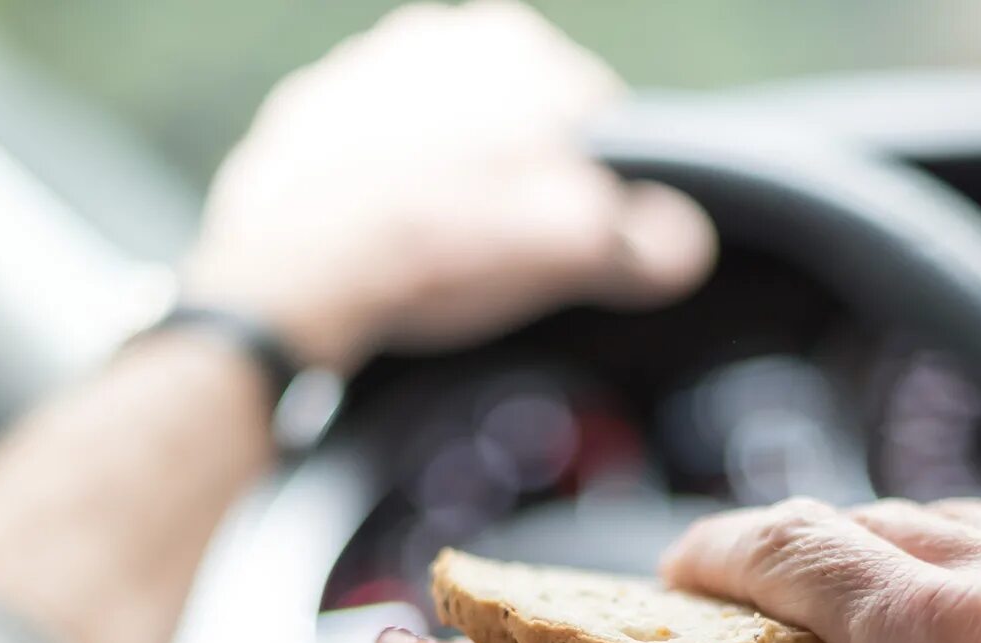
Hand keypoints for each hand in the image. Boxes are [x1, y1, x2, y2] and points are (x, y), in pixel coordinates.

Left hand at [183, 1, 715, 371]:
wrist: (298, 269)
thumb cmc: (440, 245)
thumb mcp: (574, 249)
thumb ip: (644, 241)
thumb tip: (682, 244)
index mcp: (513, 43)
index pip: (593, 122)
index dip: (598, 195)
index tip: (582, 246)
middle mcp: (435, 35)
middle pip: (513, 128)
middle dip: (518, 186)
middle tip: (507, 259)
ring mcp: (363, 72)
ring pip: (444, 139)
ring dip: (453, 189)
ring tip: (445, 260)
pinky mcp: (307, 119)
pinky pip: (373, 159)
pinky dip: (388, 197)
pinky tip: (392, 248)